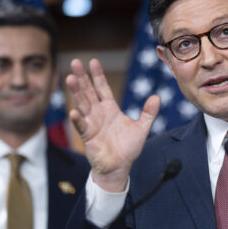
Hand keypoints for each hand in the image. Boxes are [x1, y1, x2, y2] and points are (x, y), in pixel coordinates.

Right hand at [66, 59, 159, 191]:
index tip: (93, 61)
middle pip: (89, 91)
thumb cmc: (128, 148)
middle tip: (75, 62)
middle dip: (82, 77)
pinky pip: (82, 126)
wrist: (120, 167)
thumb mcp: (142, 128)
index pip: (102, 88)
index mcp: (110, 108)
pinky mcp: (88, 137)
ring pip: (82, 104)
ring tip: (70, 78)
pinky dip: (78, 119)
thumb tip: (157, 97)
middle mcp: (99, 113)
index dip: (98, 75)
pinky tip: (73, 112)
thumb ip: (149, 113)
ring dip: (76, 92)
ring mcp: (92, 123)